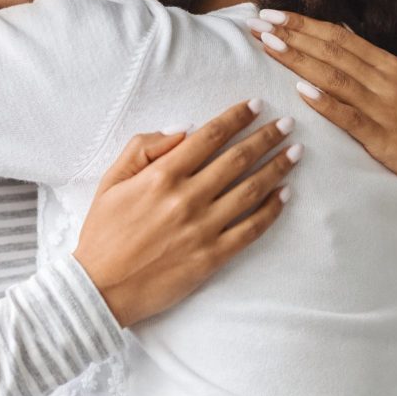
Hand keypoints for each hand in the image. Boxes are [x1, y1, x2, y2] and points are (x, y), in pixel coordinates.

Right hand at [73, 99, 301, 327]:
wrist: (101, 289)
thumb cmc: (103, 233)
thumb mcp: (111, 180)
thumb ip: (143, 148)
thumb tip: (182, 130)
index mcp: (161, 176)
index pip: (209, 136)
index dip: (236, 118)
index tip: (256, 106)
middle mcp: (187, 198)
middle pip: (237, 158)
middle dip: (266, 137)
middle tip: (286, 125)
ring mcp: (203, 228)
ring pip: (250, 190)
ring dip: (277, 168)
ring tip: (294, 153)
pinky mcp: (212, 257)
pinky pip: (251, 229)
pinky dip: (271, 210)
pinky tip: (284, 195)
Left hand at [244, 10, 396, 199]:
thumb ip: (382, 67)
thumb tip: (350, 43)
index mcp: (392, 67)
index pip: (340, 38)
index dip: (304, 25)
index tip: (273, 13)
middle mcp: (386, 81)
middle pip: (332, 51)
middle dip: (292, 34)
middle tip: (258, 22)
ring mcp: (385, 109)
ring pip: (335, 78)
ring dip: (300, 60)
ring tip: (270, 45)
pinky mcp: (385, 139)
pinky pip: (351, 118)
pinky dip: (327, 104)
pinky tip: (302, 92)